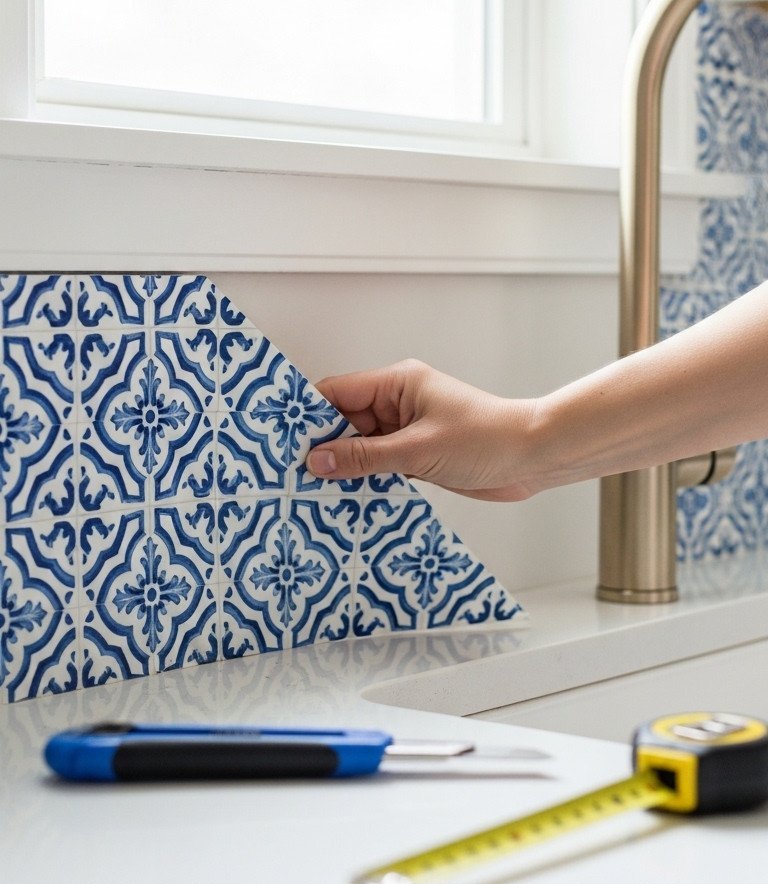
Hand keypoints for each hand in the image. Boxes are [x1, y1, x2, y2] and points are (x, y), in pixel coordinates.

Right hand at [306, 359, 542, 500]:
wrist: (534, 458)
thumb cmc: (487, 440)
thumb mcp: (418, 450)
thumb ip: (365, 457)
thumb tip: (318, 461)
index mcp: (397, 383)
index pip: (336, 392)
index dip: (307, 415)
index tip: (279, 439)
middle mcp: (398, 403)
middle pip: (344, 422)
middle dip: (322, 446)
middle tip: (289, 474)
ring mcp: (407, 430)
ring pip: (360, 447)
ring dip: (343, 468)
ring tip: (310, 492)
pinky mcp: (417, 455)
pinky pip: (379, 465)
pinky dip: (364, 480)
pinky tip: (345, 500)